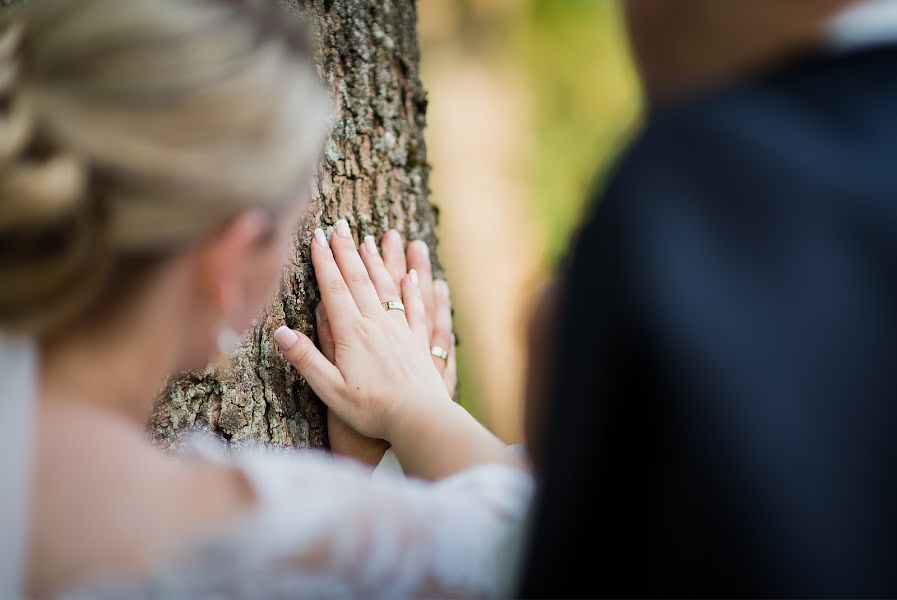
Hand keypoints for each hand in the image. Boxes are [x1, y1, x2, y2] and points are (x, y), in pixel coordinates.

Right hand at [318, 230, 456, 464]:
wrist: (419, 418)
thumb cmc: (370, 410)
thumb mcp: (330, 389)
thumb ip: (306, 359)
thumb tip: (280, 331)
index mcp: (352, 333)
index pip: (335, 288)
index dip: (325, 261)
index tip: (318, 235)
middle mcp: (378, 324)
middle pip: (359, 280)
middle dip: (347, 251)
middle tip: (340, 225)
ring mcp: (401, 330)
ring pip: (386, 287)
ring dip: (377, 261)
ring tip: (370, 238)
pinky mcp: (419, 342)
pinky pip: (415, 307)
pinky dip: (411, 287)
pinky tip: (410, 275)